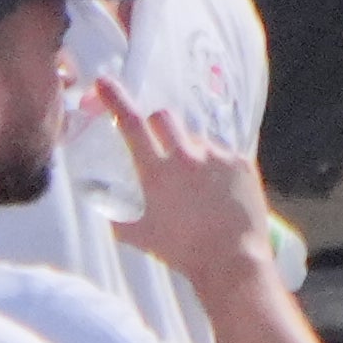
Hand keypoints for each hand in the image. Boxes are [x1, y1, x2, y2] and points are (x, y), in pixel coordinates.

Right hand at [99, 98, 282, 297]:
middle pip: (165, 117)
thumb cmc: (180, 250)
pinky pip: (220, 152)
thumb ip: (116, 214)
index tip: (104, 83)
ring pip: (194, 137)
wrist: (231, 259)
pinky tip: (215, 190)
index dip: (115, 101)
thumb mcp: (138, 235)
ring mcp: (218, 156)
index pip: (131, 125)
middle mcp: (187, 156)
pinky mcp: (241, 161)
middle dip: (155, 124)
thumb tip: (101, 202)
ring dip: (187, 150)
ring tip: (193, 183)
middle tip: (156, 143)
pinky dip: (212, 165)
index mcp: (157, 172)